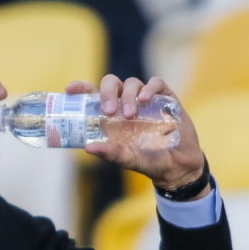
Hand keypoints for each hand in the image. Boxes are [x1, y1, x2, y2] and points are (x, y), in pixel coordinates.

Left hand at [66, 75, 208, 193]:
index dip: (81, 88)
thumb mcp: (127, 159)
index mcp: (111, 116)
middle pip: (111, 83)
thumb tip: (88, 147)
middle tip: (108, 111)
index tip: (71, 89)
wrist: (177, 166)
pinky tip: (145, 100)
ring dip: (128, 96)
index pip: (93, 94)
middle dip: (107, 92)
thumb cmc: (148, 161)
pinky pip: (156, 83)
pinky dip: (149, 88)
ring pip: (132, 83)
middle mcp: (126, 104)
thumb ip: (110, 153)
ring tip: (130, 116)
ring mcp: (146, 99)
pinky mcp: (166, 98)